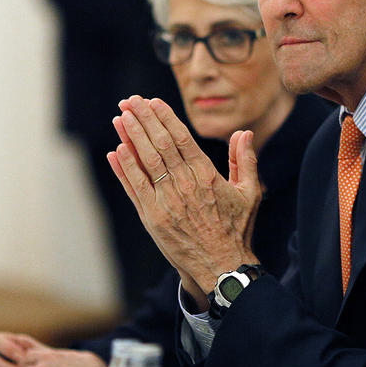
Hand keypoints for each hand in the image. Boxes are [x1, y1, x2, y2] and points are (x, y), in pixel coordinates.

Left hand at [107, 96, 262, 309]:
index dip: (165, 118)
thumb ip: (245, 160)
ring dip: (130, 138)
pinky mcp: (152, 217)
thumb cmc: (237, 228)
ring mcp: (165, 201)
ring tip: (119, 117)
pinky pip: (134, 187)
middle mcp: (184, 185)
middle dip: (143, 120)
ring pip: (144, 162)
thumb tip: (244, 132)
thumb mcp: (249, 192)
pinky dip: (123, 168)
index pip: (181, 139)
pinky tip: (115, 151)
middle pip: (159, 145)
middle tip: (130, 101)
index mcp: (207, 176)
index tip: (153, 102)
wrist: (221, 265)